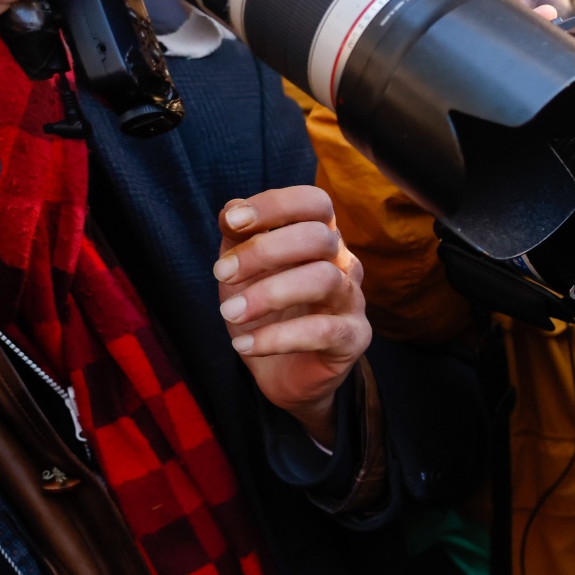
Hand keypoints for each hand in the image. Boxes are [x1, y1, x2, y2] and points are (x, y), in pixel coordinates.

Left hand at [214, 187, 370, 445]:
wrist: (282, 371)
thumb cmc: (266, 312)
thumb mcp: (243, 269)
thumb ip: (238, 236)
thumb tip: (232, 211)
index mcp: (321, 238)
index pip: (314, 203)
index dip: (275, 204)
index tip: (232, 221)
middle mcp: (343, 263)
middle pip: (318, 237)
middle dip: (263, 251)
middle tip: (220, 273)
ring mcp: (352, 300)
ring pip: (324, 280)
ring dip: (268, 294)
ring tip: (229, 314)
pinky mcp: (354, 338)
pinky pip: (322, 331)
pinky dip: (277, 338)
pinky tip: (245, 345)